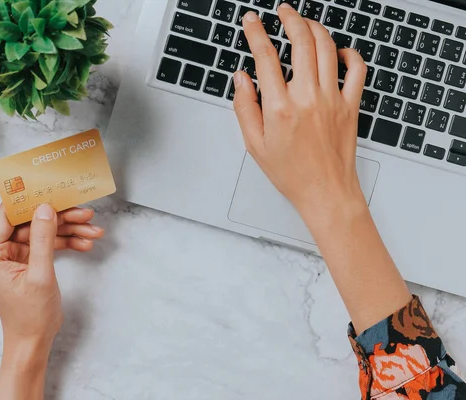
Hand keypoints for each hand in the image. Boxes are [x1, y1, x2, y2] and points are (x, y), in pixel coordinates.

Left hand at [0, 204, 103, 345]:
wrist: (34, 342)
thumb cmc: (29, 316)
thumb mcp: (39, 275)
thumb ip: (42, 239)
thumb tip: (45, 208)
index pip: (8, 213)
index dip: (30, 199)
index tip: (52, 188)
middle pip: (30, 220)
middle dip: (59, 217)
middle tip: (84, 213)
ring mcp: (13, 255)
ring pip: (42, 231)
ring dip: (68, 230)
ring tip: (93, 230)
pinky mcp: (27, 261)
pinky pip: (47, 243)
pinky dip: (66, 242)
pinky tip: (86, 242)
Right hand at [233, 5, 367, 220]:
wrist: (326, 192)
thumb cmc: (292, 173)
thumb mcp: (255, 145)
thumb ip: (244, 108)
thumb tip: (242, 79)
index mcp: (280, 108)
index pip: (265, 58)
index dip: (256, 33)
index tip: (252, 22)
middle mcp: (308, 98)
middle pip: (301, 42)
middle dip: (290, 19)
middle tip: (283, 11)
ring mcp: (332, 99)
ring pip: (327, 48)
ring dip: (315, 28)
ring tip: (304, 23)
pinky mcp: (350, 105)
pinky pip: (357, 69)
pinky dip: (350, 54)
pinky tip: (339, 51)